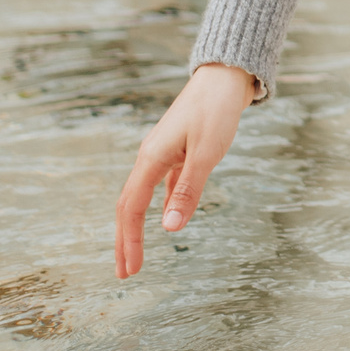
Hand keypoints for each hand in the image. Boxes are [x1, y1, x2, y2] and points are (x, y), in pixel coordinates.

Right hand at [114, 61, 254, 277]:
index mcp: (151, 158)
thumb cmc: (216, 111)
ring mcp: (162, 153)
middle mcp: (150, 157)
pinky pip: (161, 184)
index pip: (131, 209)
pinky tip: (166, 218)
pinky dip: (160, 205)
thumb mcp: (206, 154)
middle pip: (129, 206)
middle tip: (124, 273)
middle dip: (125, 241)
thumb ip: (187, 191)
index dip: (129, 241)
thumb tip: (168, 228)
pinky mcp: (177, 150)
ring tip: (136, 254)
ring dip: (138, 226)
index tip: (130, 270)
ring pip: (142, 196)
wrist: (225, 77)